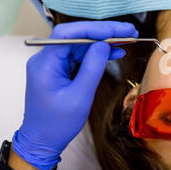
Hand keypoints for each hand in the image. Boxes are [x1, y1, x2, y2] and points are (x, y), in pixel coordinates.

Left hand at [13, 21, 137, 169]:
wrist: (42, 140)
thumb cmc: (58, 123)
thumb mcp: (80, 96)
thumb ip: (92, 68)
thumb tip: (104, 45)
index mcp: (45, 64)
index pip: (69, 34)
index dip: (95, 29)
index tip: (117, 30)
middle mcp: (45, 59)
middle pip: (75, 35)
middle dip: (103, 32)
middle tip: (128, 31)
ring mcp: (51, 63)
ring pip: (79, 44)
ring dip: (103, 41)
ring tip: (126, 40)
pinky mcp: (58, 69)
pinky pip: (78, 55)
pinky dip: (96, 53)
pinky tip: (114, 52)